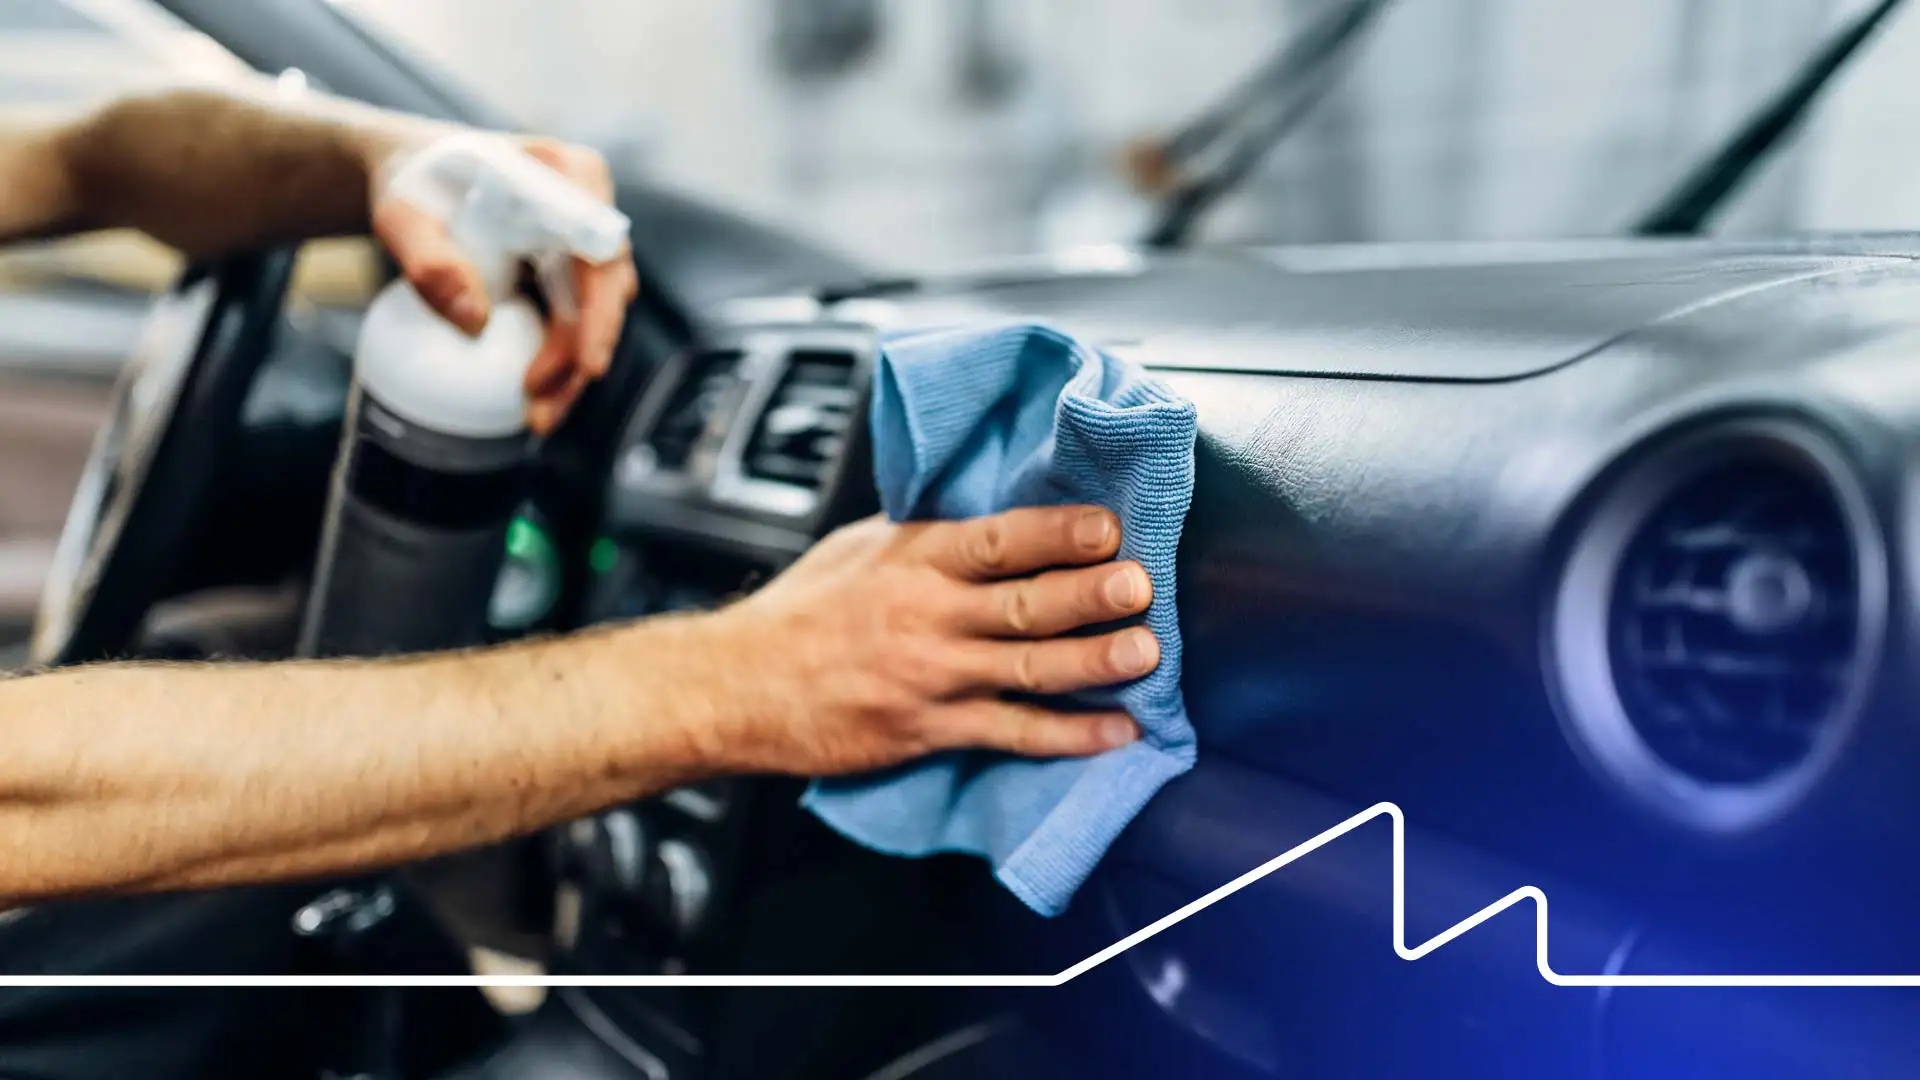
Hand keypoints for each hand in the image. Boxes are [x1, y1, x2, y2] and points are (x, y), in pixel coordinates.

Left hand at [369, 137, 638, 434]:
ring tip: (536, 416)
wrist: (411, 172)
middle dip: (581, 356)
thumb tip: (474, 322)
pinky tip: (536, 396)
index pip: (600, 249)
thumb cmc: (409, 182)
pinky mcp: (570, 268)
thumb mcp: (402, 216)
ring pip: (595, 314)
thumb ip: (430, 261)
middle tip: (540, 408)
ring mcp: (584, 239)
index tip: (588, 364)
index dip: (600, 311)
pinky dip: (559, 360)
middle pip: (607, 291)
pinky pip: (575, 320)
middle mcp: (590, 204)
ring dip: (571, 369)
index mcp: (565, 173)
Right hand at [702, 506, 1159, 776]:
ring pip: (1028, 668)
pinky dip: (1067, 736)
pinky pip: (1010, 733)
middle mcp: (928, 614)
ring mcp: (931, 676)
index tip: (1108, 525)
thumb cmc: (799, 613)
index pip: (999, 539)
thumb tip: (997, 520)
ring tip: (1146, 654)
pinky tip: (1114, 732)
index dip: (1057, 532)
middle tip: (1140, 585)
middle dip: (1089, 594)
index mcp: (914, 558)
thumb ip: (927, 537)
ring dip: (1093, 661)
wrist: (736, 686)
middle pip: (1024, 602)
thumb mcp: (859, 548)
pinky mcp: (928, 729)